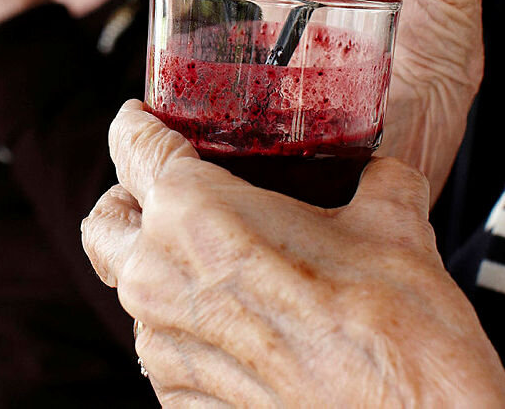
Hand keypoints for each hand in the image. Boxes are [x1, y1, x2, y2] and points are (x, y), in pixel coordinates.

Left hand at [82, 103, 504, 406]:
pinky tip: (244, 329)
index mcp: (193, 210)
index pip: (132, 144)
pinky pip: (164, 353)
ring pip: (133, 291)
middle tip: (169, 197)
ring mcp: (162, 348)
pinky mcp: (180, 403)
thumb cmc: (400, 328)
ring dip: (163, 272)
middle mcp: (158, 276)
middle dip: (130, 203)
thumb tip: (380, 166)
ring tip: (223, 270)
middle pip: (104, 223)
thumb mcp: (391, 218)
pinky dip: (190, 332)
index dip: (141, 125)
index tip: (147, 123)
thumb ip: (370, 175)